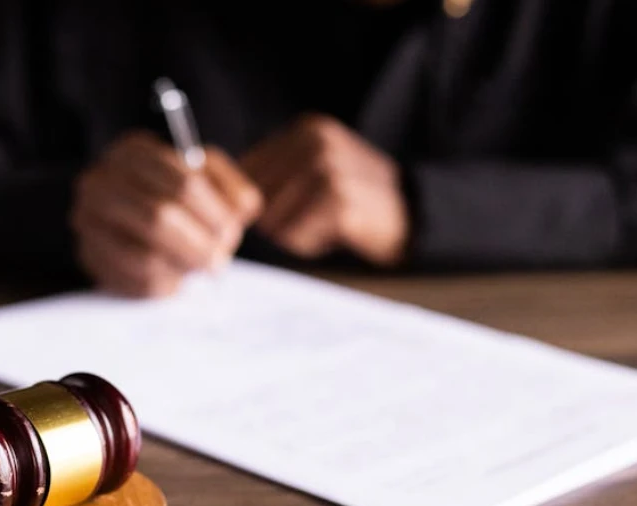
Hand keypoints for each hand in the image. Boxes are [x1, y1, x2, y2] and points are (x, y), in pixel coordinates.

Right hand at [71, 131, 261, 296]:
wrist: (130, 216)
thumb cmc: (177, 195)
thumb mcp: (208, 178)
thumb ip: (231, 189)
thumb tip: (240, 211)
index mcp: (133, 151)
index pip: (184, 184)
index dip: (214, 214)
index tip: (230, 232)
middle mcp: (100, 181)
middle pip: (160, 218)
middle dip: (199, 245)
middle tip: (219, 260)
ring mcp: (87, 220)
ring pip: (145, 256)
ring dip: (182, 268)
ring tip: (197, 267)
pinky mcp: (88, 255)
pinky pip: (133, 282)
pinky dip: (164, 285)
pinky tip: (175, 276)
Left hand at [241, 114, 408, 266]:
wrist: (414, 216)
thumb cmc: (355, 200)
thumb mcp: (316, 170)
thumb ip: (275, 174)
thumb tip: (222, 198)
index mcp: (306, 130)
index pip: (246, 171)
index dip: (255, 201)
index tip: (284, 210)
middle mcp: (315, 141)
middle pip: (255, 198)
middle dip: (276, 219)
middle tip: (314, 218)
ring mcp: (328, 168)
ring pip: (272, 219)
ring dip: (293, 234)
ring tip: (326, 224)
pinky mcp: (337, 200)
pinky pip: (294, 236)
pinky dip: (309, 244)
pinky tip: (336, 233)